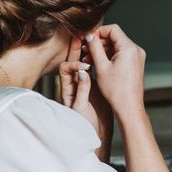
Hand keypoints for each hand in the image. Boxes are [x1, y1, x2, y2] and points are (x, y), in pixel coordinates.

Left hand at [59, 36, 113, 154]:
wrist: (95, 135)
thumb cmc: (84, 125)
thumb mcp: (80, 107)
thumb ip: (82, 90)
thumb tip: (83, 71)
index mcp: (67, 88)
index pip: (66, 68)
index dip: (74, 64)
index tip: (86, 66)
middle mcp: (75, 84)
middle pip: (73, 61)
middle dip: (77, 49)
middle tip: (83, 36)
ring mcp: (86, 84)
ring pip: (85, 63)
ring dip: (89, 52)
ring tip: (95, 42)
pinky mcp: (97, 87)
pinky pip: (96, 70)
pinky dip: (99, 61)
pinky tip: (105, 54)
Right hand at [81, 24, 145, 116]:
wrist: (129, 106)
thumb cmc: (116, 90)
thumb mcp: (101, 67)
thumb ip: (95, 48)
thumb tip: (89, 35)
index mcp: (129, 48)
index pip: (112, 29)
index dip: (98, 32)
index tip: (87, 39)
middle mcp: (136, 50)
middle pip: (115, 37)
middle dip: (99, 42)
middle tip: (85, 49)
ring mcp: (137, 57)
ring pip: (117, 46)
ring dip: (103, 50)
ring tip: (89, 58)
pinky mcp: (136, 64)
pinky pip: (121, 54)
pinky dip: (110, 56)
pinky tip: (98, 63)